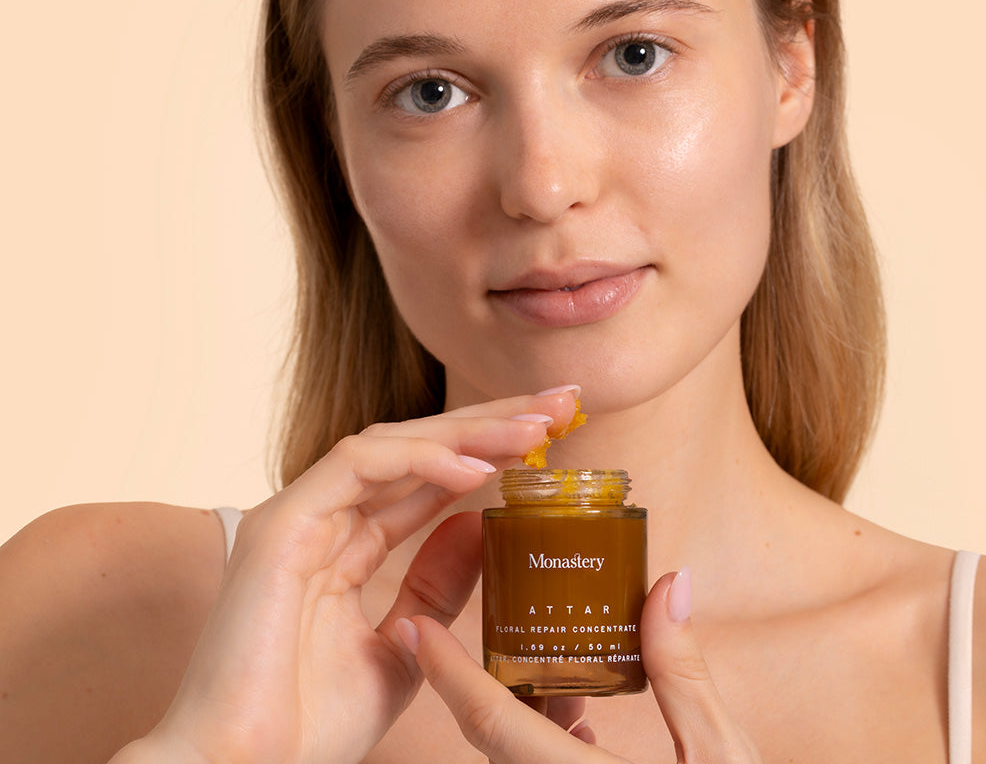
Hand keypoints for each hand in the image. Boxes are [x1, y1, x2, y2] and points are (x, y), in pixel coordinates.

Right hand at [130, 390, 578, 763]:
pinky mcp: (280, 525)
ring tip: (534, 428)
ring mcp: (299, 515)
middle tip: (560, 402)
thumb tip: (478, 525)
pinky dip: (419, 461)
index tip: (553, 434)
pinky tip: (475, 469)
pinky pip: (357, 466)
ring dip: (468, 432)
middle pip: (417, 448)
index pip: (426, 476)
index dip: (489, 450)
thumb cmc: (306, 727)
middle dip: (491, 422)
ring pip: (393, 444)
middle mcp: (323, 517)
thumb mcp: (403, 647)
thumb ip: (436, 585)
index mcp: (345, 541)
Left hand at [401, 568, 761, 762]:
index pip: (491, 721)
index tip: (415, 626)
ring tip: (560, 664)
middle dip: (491, 678)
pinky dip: (546, 742)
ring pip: (515, 758)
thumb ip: (683, 671)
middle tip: (502, 616)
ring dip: (526, 712)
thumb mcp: (720, 755)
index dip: (447, 671)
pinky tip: (582, 720)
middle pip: (497, 736)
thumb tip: (669, 584)